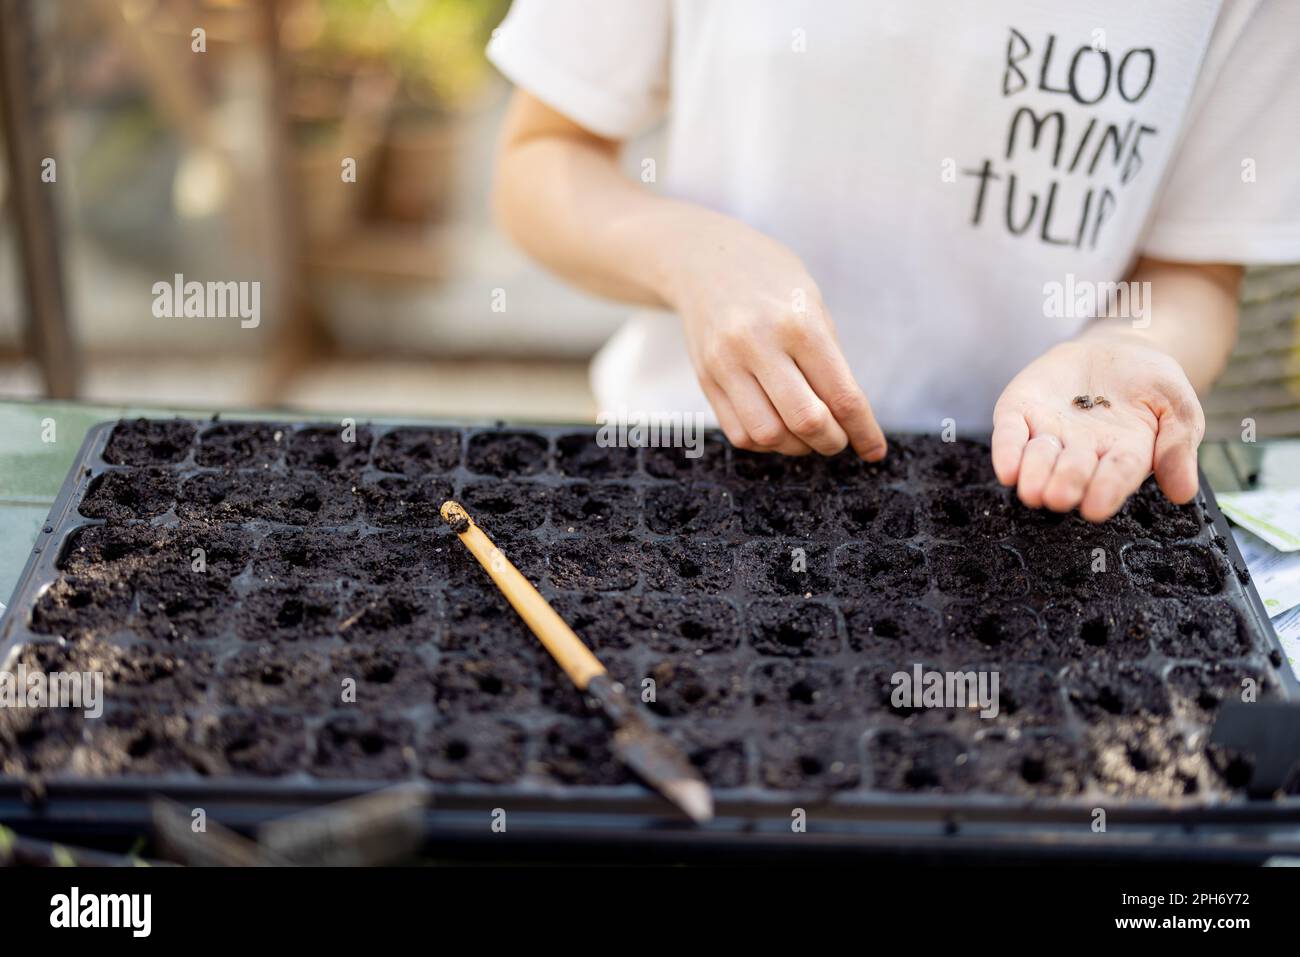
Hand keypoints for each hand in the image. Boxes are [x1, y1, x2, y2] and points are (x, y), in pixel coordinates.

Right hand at [658, 218, 885, 458]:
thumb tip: (850, 419)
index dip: (863, 431)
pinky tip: (779, 428)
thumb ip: (828, 361)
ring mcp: (725, 363)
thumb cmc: (771, 281)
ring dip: (797, 447)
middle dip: (832, 442)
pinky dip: (766, 442)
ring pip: (768, 435)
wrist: (705, 260)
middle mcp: (758, 344)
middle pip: (806, 420)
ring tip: (808, 436)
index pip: (841, 395)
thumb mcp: (812, 305)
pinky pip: (739, 433)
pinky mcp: (705, 378)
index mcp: (799, 323)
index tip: (874, 451)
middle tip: (841, 440)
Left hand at [991, 332, 1204, 521]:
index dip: (1106, 490)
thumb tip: (1184, 493)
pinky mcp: (1022, 411)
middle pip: (1073, 470)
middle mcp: (1082, 451)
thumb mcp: (1178, 406)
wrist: (1119, 348)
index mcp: (1125, 455)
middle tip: (1057, 497)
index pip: (1116, 475)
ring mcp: (1050, 432)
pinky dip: (1006, 449)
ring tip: (1029, 490)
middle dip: (1065, 483)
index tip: (1095, 509)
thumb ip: (1178, 445)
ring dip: (1033, 472)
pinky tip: (1006, 470)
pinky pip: (1010, 433)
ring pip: (1038, 457)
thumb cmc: (1152, 384)